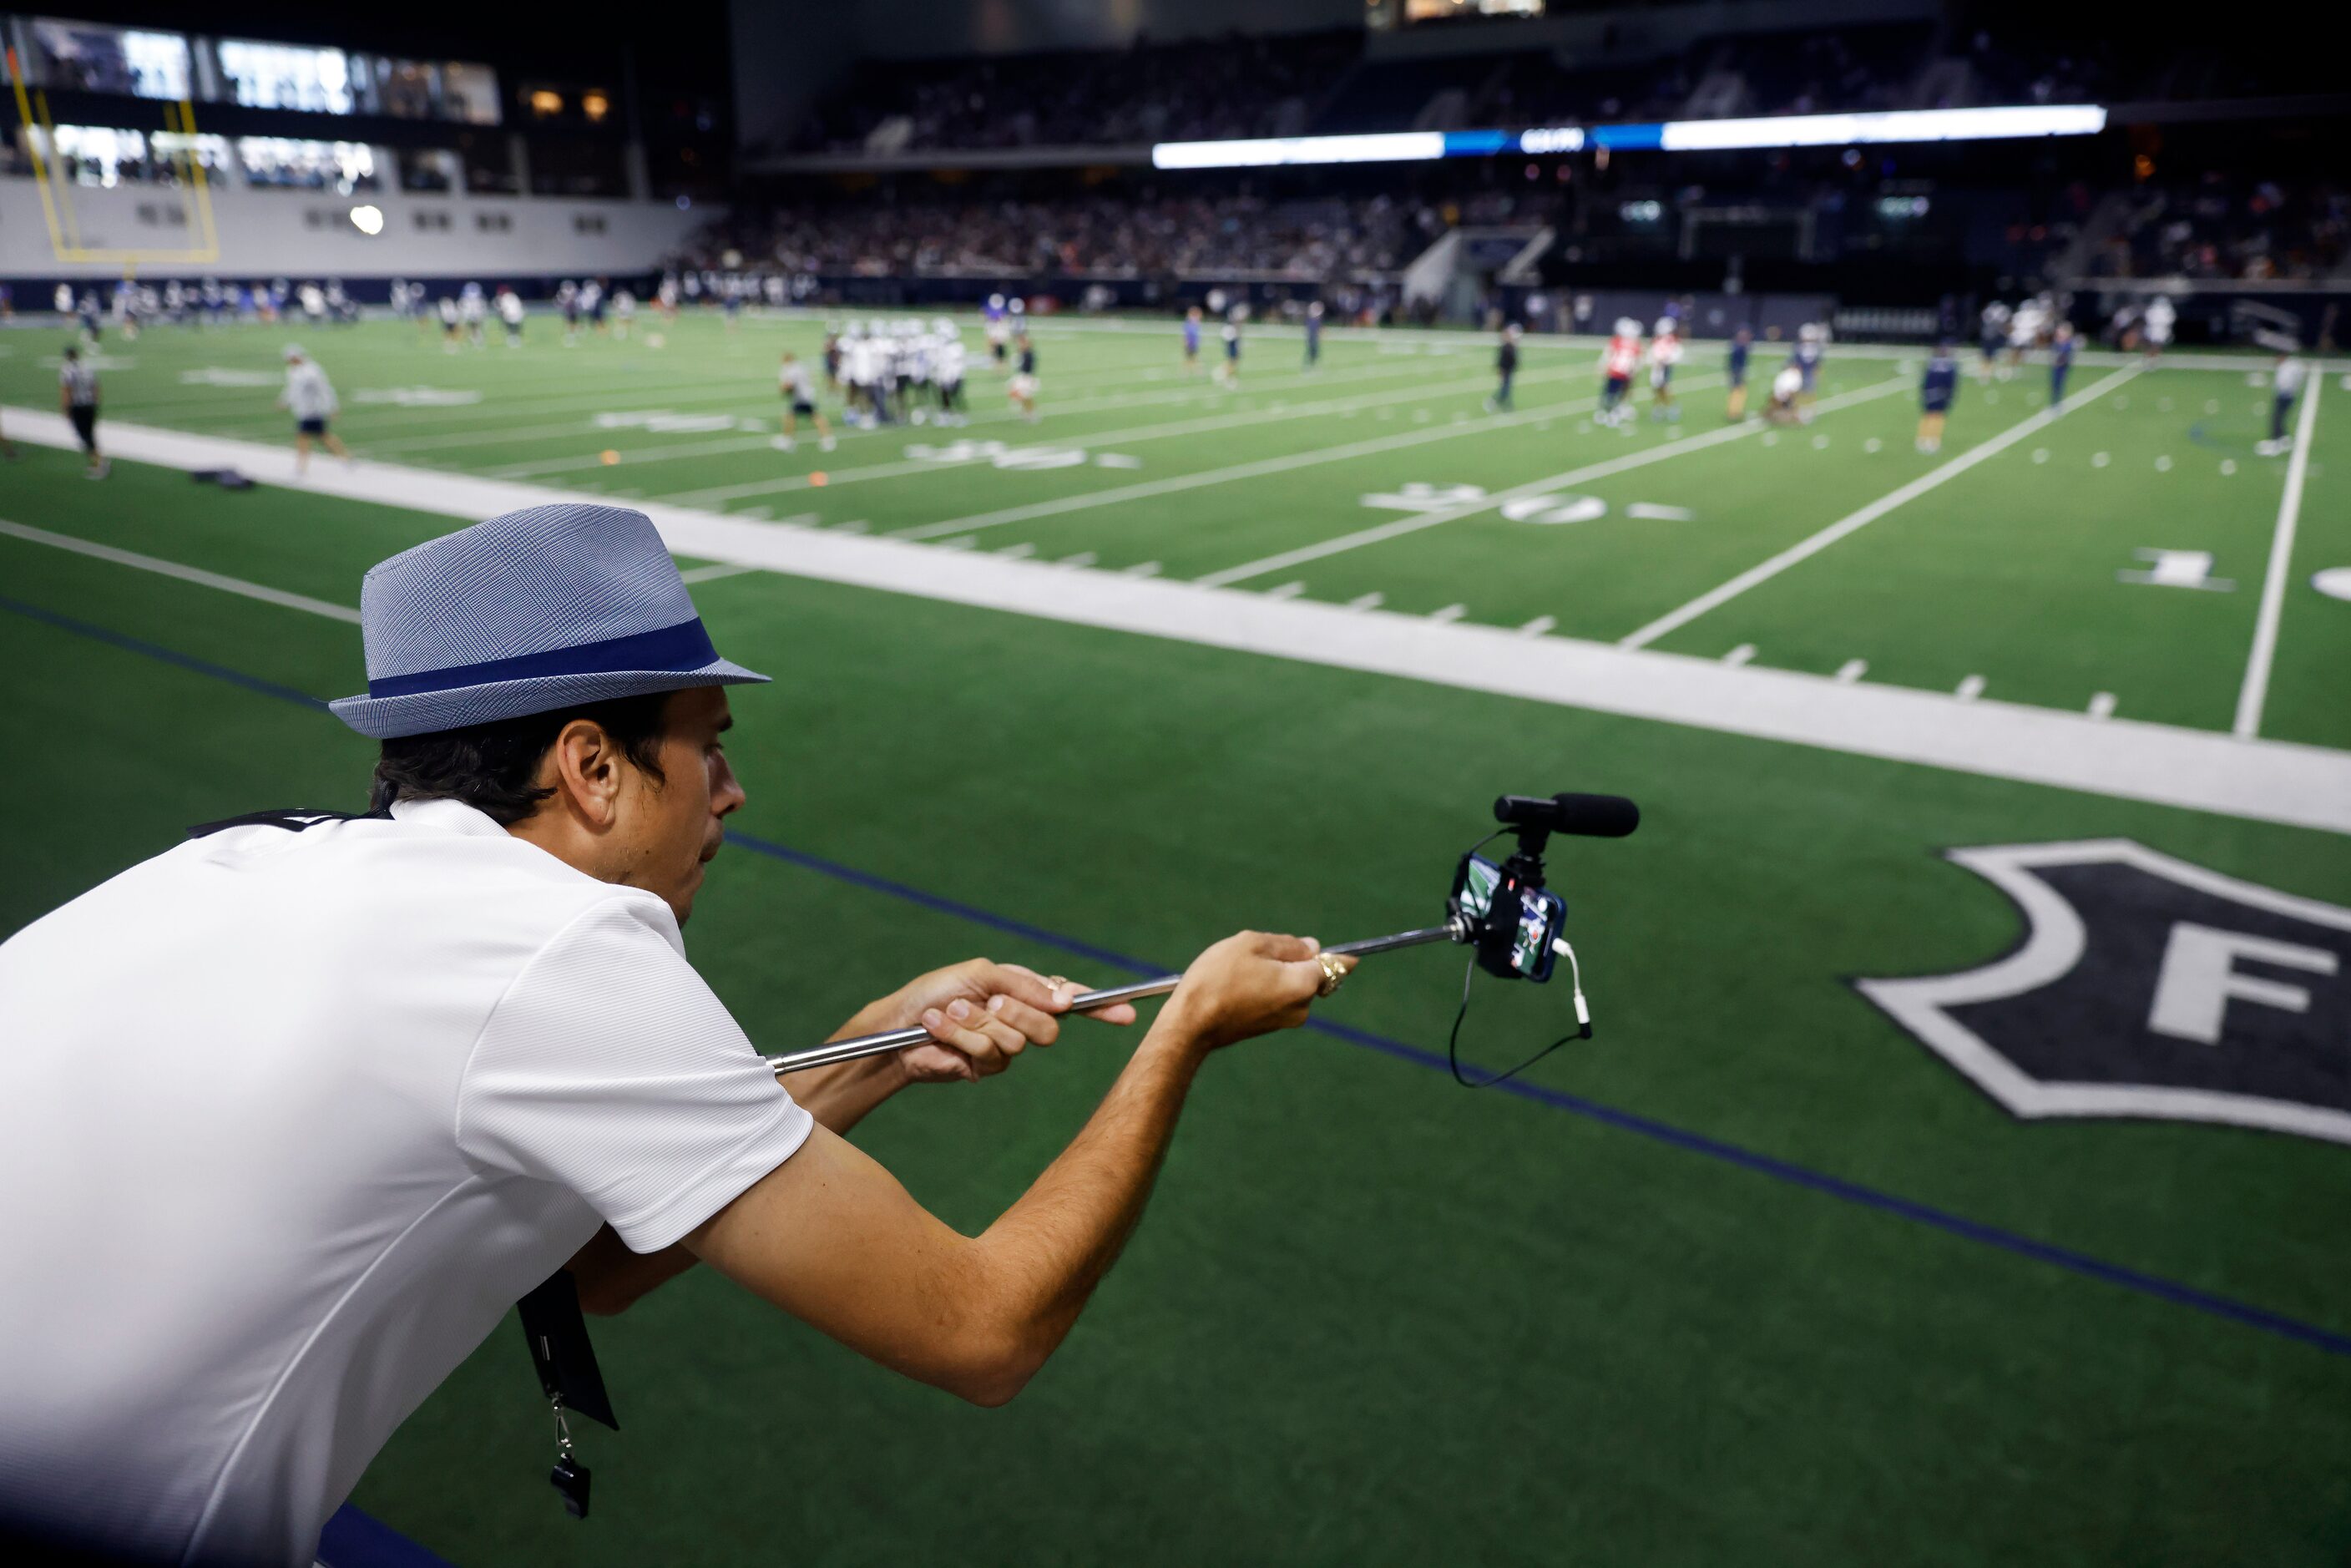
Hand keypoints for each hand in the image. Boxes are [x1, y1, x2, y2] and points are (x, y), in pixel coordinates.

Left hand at [890, 959, 1138, 1083]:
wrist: (897, 1025)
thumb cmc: (935, 991)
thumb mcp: (981, 974)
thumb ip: (1023, 984)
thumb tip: (1064, 998)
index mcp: (1023, 990)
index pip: (1069, 998)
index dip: (1100, 1007)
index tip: (1126, 1012)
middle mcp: (1019, 1018)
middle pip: (1049, 1028)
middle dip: (1017, 1014)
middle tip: (990, 1004)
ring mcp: (1004, 1045)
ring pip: (1018, 1043)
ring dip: (979, 1024)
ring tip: (952, 1014)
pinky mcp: (985, 1067)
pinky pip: (991, 1056)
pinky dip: (964, 1038)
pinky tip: (941, 1029)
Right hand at [1161, 932, 1348, 1054]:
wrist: (1190, 1024)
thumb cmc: (1218, 979)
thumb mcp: (1251, 944)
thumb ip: (1288, 944)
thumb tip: (1312, 948)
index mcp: (1302, 984)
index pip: (1333, 967)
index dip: (1342, 958)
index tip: (1356, 958)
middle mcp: (1300, 1007)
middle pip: (1310, 975)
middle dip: (1294, 961)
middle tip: (1258, 954)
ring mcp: (1284, 1020)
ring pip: (1290, 986)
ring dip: (1276, 974)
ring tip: (1240, 971)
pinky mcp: (1268, 1027)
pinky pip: (1276, 998)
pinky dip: (1265, 988)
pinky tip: (1236, 984)